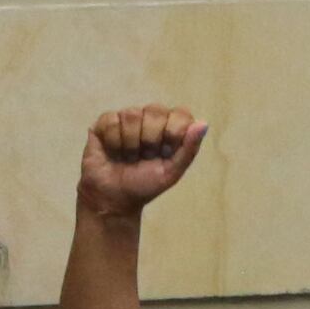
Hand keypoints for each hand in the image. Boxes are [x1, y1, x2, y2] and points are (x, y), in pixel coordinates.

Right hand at [79, 104, 209, 215]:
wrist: (113, 198)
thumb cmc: (144, 185)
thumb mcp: (171, 172)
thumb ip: (188, 149)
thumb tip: (204, 124)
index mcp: (169, 128)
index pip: (180, 114)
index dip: (173, 132)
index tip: (166, 152)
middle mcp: (149, 118)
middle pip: (155, 110)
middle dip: (150, 140)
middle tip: (144, 157)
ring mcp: (127, 118)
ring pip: (132, 115)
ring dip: (130, 144)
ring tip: (128, 157)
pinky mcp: (106, 122)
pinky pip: (112, 121)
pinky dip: (113, 142)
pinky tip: (113, 152)